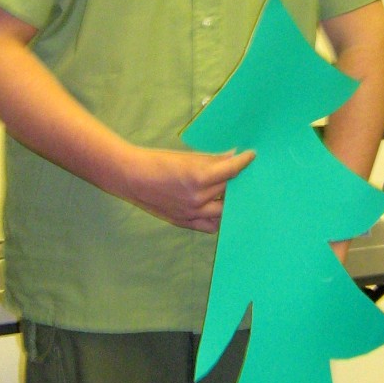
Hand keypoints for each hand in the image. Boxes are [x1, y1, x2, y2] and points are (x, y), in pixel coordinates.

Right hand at [122, 146, 254, 231]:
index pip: (230, 170)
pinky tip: (219, 209)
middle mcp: (197, 198)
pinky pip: (209, 226)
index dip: (244, 162)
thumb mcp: (186, 157)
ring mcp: (191, 213)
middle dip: (238, 182)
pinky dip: (217, 218)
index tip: (251, 156)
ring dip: (230, 203)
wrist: (132, 177)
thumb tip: (232, 156)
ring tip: (233, 194)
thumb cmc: (158, 162)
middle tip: (244, 175)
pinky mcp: (184, 222)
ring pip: (223, 212)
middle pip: (229, 191)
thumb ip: (212, 159)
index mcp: (198, 177)